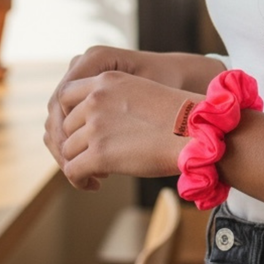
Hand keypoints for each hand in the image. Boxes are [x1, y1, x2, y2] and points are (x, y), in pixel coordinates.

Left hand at [44, 46, 221, 172]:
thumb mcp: (141, 93)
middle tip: (93, 156)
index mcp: (108, 80)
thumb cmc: (178, 116)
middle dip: (77, 143)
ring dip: (79, 163)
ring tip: (97, 172)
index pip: (66, 96)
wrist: (198, 132)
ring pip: (68, 150)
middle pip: (67, 126)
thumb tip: (97, 126)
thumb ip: (113, 102)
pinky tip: (94, 184)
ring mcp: (96, 126)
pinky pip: (72, 171)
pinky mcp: (99, 154)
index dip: (70, 117)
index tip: (82, 131)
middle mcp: (97, 99)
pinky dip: (79, 180)